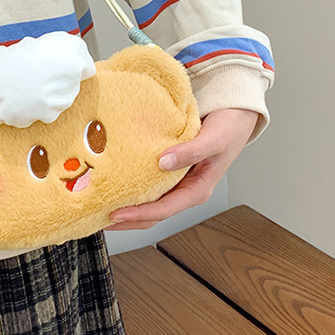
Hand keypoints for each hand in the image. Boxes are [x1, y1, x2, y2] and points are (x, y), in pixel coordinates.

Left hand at [105, 108, 258, 230]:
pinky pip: (149, 184)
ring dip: (128, 206)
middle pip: (153, 214)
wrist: (236, 115)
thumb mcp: (214, 139)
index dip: (139, 214)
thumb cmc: (229, 128)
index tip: (115, 214)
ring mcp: (178, 182)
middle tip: (98, 217)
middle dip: (127, 219)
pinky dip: (133, 188)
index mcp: (197, 189)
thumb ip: (191, 151)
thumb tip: (164, 162)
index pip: (164, 210)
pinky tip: (116, 183)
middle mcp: (186, 189)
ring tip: (101, 205)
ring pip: (150, 202)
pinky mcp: (171, 170)